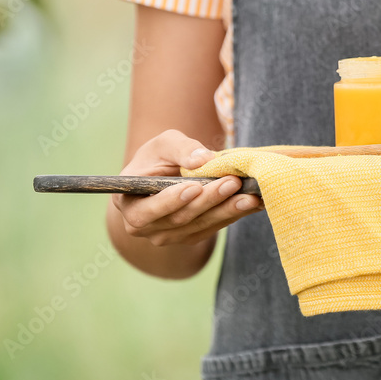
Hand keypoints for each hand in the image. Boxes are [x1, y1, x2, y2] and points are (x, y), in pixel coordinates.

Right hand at [112, 129, 262, 247]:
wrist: (167, 172)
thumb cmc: (159, 156)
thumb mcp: (165, 143)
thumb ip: (181, 149)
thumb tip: (202, 160)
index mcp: (128, 203)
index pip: (146, 211)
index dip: (170, 201)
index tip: (194, 187)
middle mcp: (144, 227)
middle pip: (179, 219)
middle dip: (208, 201)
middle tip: (232, 183)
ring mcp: (168, 235)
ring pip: (200, 226)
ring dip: (227, 211)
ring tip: (249, 195)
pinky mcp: (190, 236)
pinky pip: (213, 227)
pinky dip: (233, 214)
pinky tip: (252, 202)